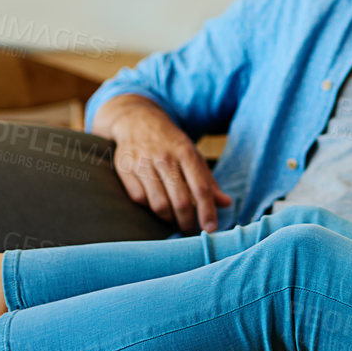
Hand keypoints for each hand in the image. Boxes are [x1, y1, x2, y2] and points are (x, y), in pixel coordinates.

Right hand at [101, 96, 231, 231]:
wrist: (137, 120)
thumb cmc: (170, 143)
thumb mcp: (193, 154)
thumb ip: (208, 181)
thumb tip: (226, 203)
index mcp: (186, 153)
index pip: (201, 188)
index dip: (207, 212)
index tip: (211, 229)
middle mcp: (164, 158)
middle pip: (180, 201)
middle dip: (188, 222)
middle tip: (191, 230)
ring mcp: (143, 163)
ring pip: (159, 204)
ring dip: (169, 219)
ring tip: (174, 220)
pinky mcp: (124, 169)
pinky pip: (139, 199)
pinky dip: (149, 208)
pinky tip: (156, 205)